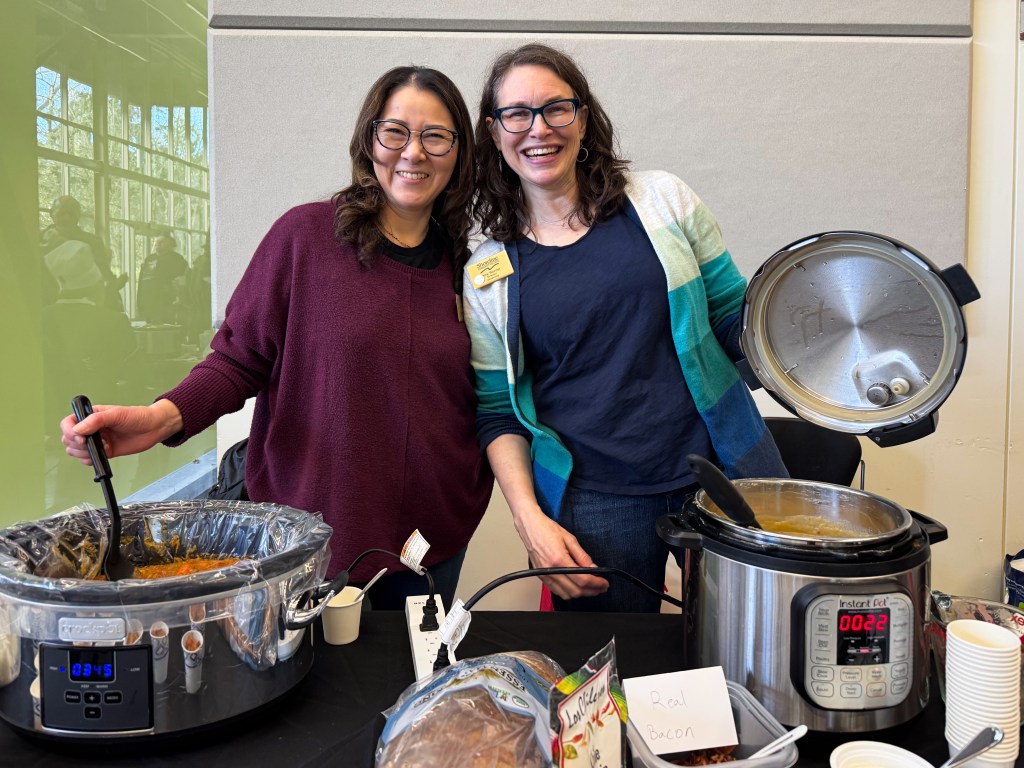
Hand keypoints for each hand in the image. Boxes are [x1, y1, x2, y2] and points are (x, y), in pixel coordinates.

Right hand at [60, 401, 182, 465]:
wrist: (154, 428)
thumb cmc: (138, 416)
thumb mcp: (117, 414)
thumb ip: (96, 420)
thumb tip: (78, 429)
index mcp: (91, 415)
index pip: (68, 423)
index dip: (69, 431)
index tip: (81, 438)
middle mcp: (91, 428)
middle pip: (68, 439)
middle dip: (76, 444)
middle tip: (92, 444)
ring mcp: (97, 441)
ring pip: (75, 451)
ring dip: (82, 453)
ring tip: (100, 448)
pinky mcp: (104, 452)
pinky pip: (88, 459)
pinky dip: (90, 460)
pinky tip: (102, 455)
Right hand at [511, 505, 609, 599]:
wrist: (529, 526)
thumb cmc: (546, 529)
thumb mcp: (569, 539)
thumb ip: (582, 556)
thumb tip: (593, 568)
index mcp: (559, 560)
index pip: (582, 579)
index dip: (596, 584)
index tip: (604, 583)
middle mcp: (551, 570)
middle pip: (576, 590)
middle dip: (592, 591)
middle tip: (601, 587)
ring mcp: (544, 575)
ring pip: (566, 595)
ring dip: (581, 593)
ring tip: (590, 587)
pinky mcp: (541, 576)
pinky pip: (557, 591)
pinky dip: (569, 592)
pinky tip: (575, 586)